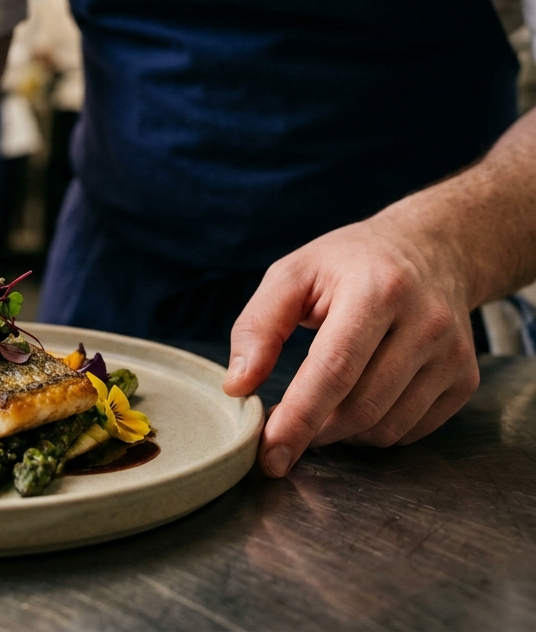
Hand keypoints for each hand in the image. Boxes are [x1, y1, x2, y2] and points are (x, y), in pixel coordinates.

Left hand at [223, 213, 478, 476]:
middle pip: (360, 407)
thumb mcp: (293, 274)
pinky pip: (411, 431)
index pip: (333, 370)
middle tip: (285, 426)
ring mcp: (452, 354)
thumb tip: (238, 386)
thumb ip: (258, 326)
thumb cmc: (348, 263)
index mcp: (377, 290)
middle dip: (314, 430)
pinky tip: (358, 400)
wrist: (431, 250)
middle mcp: (424, 323)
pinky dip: (374, 430)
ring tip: (322, 403)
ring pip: (386, 427)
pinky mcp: (466, 378)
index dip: (298, 419)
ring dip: (342, 433)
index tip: (269, 456)